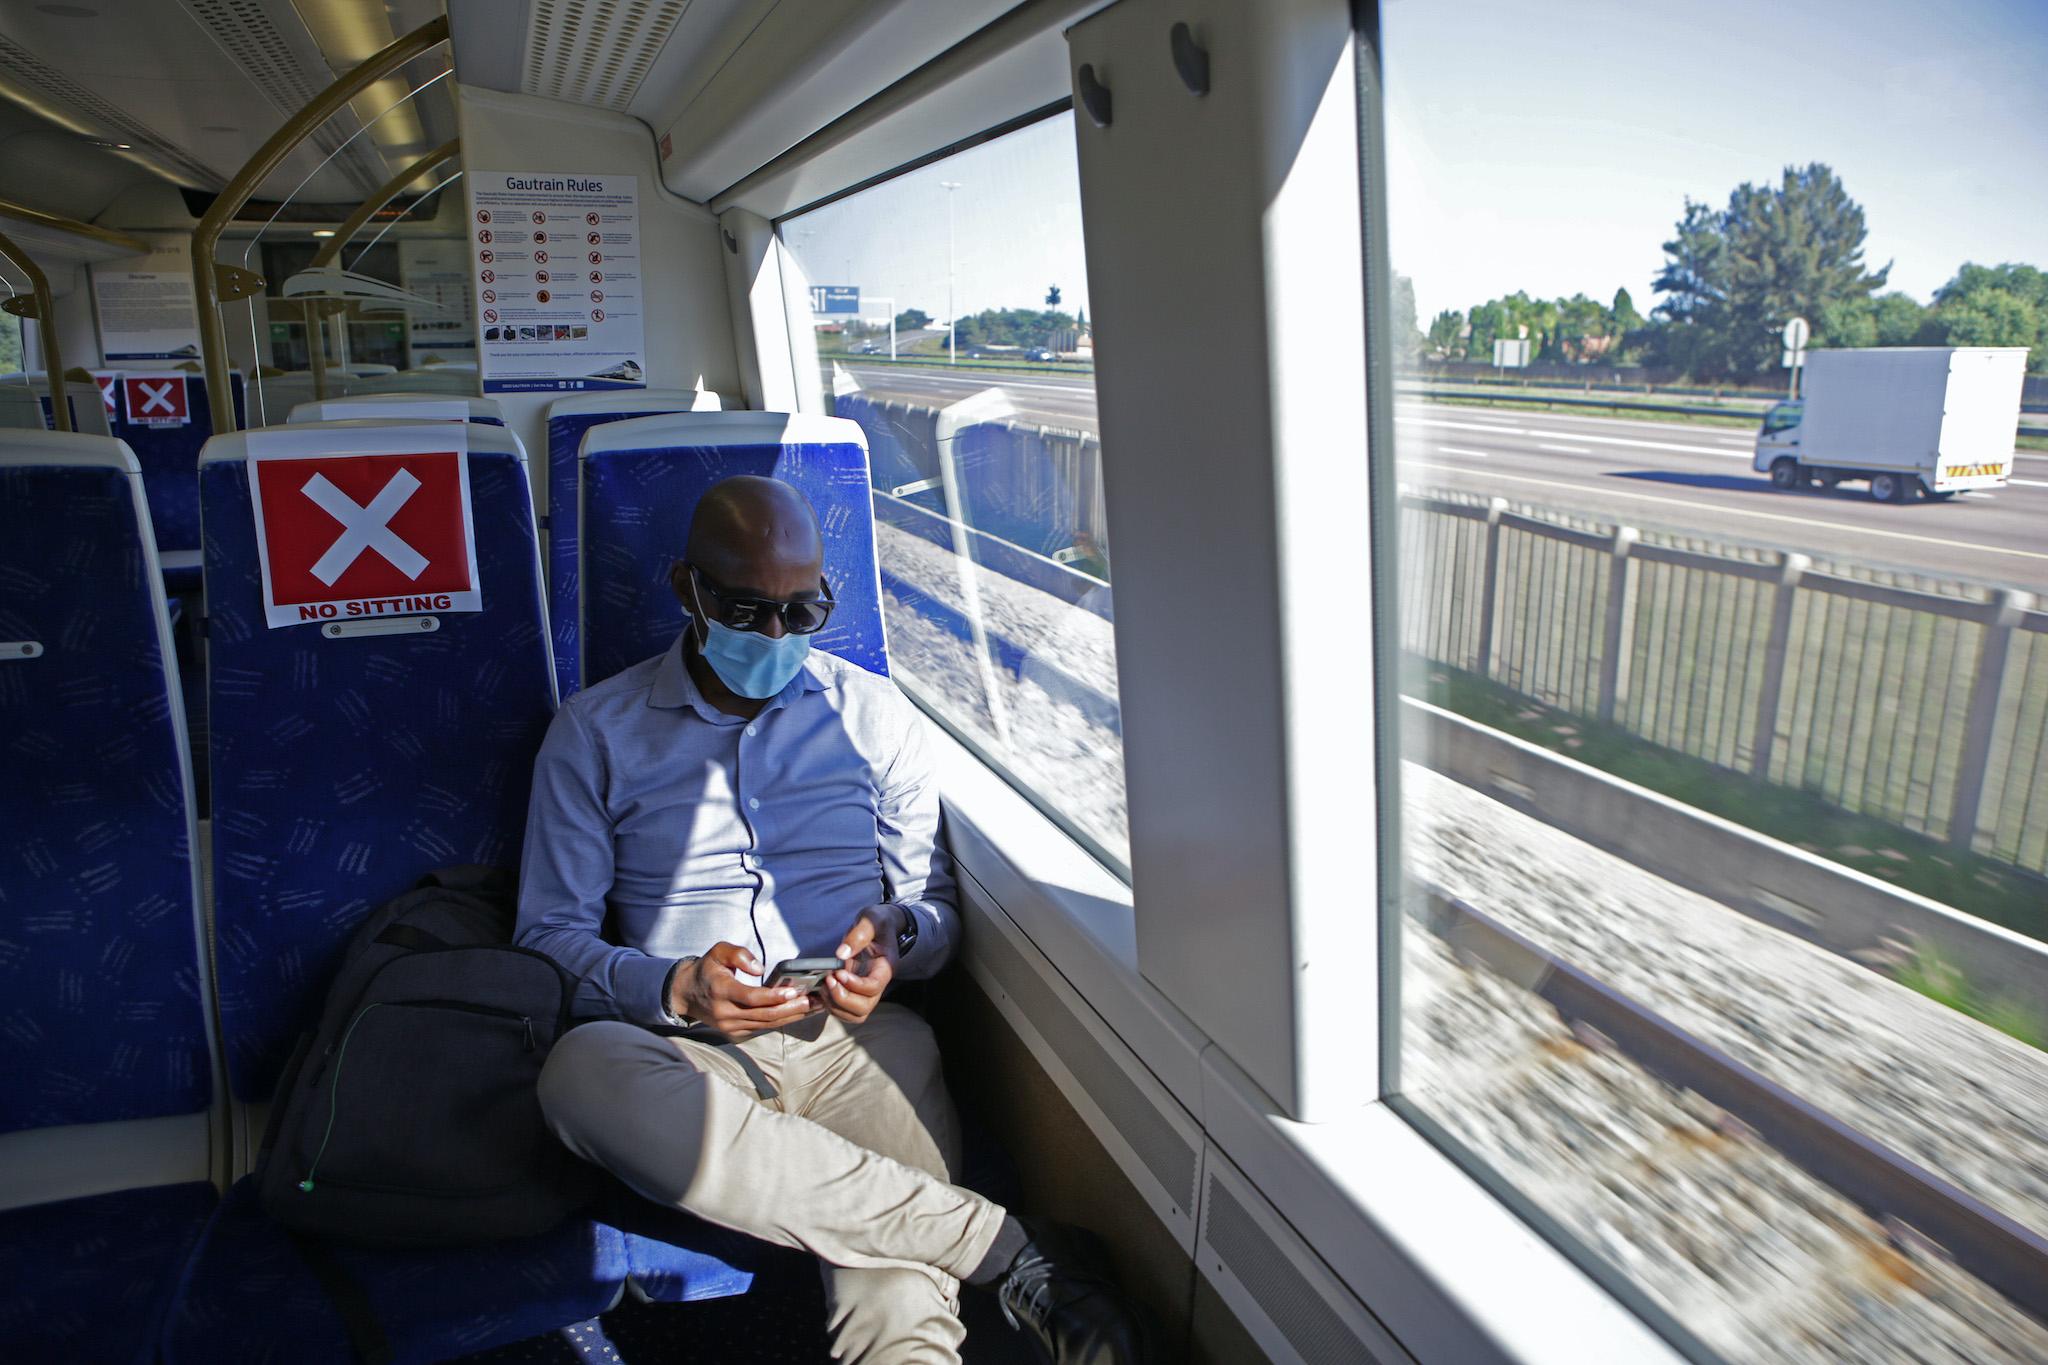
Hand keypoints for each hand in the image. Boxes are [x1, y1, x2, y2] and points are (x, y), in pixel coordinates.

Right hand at [671, 942, 817, 1038]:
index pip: (750, 997)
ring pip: (765, 1024)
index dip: (773, 996)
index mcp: (720, 991)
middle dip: (790, 1008)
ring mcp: (730, 1026)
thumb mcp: (718, 952)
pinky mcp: (735, 1032)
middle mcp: (725, 1012)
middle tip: (813, 1000)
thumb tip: (759, 968)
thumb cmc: (707, 969)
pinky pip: (762, 1028)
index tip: (793, 992)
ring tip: (813, 1007)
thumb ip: (738, 954)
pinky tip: (798, 1013)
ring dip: (790, 1016)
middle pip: (763, 1014)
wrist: (687, 994)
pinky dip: (781, 1021)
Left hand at [825, 905, 901, 1025]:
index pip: (873, 987)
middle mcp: (878, 983)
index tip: (839, 972)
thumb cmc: (877, 922)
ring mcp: (867, 991)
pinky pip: (845, 1011)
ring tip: (824, 985)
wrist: (879, 926)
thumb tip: (841, 954)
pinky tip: (822, 989)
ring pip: (855, 1014)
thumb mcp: (870, 920)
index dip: (854, 985)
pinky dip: (831, 1006)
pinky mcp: (855, 992)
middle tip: (828, 980)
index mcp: (885, 967)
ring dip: (835, 1005)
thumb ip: (858, 935)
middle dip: (842, 998)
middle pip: (864, 1007)